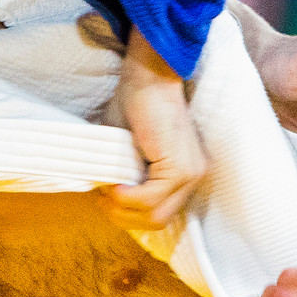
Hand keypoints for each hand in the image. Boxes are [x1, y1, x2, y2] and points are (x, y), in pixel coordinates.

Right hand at [100, 25, 209, 230]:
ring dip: (123, 209)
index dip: (129, 213)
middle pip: (158, 220)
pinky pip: (151, 199)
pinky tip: (115, 186)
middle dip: (124, 217)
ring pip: (155, 215)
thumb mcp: (126, 147)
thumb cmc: (134, 103)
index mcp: (184, 172)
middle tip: (103, 200)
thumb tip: (107, 197)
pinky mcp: (179, 168)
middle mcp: (193, 176)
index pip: (159, 212)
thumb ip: (124, 172)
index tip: (106, 199)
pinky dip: (128, 198)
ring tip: (106, 191)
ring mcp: (190, 173)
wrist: (149, 75)